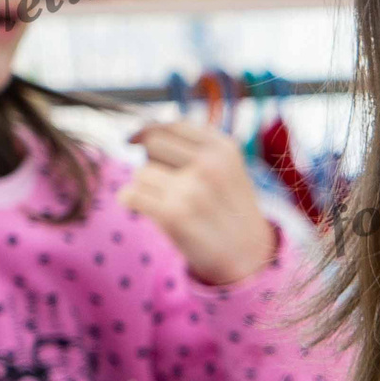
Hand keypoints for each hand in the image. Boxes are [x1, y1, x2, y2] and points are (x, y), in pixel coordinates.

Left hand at [119, 120, 276, 284]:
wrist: (249, 255)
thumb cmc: (228, 208)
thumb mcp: (226, 167)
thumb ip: (191, 146)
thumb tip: (134, 135)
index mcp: (225, 148)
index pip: (171, 125)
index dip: (152, 133)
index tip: (139, 143)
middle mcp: (210, 164)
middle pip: (151, 143)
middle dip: (151, 160)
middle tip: (168, 182)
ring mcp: (192, 189)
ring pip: (140, 173)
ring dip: (146, 187)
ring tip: (171, 202)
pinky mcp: (174, 215)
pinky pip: (130, 195)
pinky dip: (132, 203)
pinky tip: (152, 211)